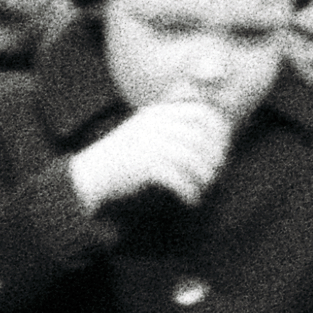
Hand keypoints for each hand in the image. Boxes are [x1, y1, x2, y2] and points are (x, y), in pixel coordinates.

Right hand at [70, 98, 235, 213]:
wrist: (89, 174)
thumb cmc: (121, 157)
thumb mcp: (144, 131)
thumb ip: (171, 127)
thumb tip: (209, 138)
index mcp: (157, 113)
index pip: (201, 113)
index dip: (218, 131)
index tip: (223, 149)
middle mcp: (155, 124)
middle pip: (200, 138)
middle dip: (213, 158)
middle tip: (215, 174)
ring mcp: (150, 143)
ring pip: (193, 159)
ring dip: (203, 178)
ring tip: (203, 188)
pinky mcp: (144, 165)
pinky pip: (178, 178)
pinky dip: (189, 191)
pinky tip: (190, 200)